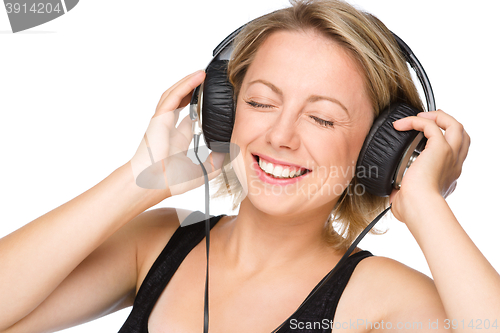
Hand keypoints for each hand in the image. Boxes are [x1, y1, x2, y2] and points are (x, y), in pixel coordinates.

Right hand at [129, 70, 224, 197]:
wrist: (153, 184)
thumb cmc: (170, 181)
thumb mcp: (203, 171)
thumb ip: (217, 161)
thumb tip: (230, 151)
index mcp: (177, 140)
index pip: (189, 118)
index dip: (200, 108)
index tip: (213, 102)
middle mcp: (170, 128)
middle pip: (181, 102)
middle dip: (193, 91)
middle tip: (208, 83)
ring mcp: (163, 121)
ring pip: (175, 95)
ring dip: (189, 83)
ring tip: (203, 75)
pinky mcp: (160, 117)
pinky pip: (173, 96)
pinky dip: (185, 85)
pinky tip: (197, 77)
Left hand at [389, 110, 469, 222]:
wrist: (419, 207)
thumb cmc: (413, 208)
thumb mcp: (411, 199)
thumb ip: (405, 194)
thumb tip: (393, 193)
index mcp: (448, 176)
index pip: (455, 154)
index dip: (445, 143)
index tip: (426, 139)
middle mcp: (453, 164)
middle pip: (462, 135)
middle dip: (446, 123)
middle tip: (427, 119)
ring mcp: (450, 155)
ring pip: (454, 125)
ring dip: (437, 117)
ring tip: (419, 116)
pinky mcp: (440, 149)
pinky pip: (431, 125)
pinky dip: (415, 121)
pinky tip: (401, 125)